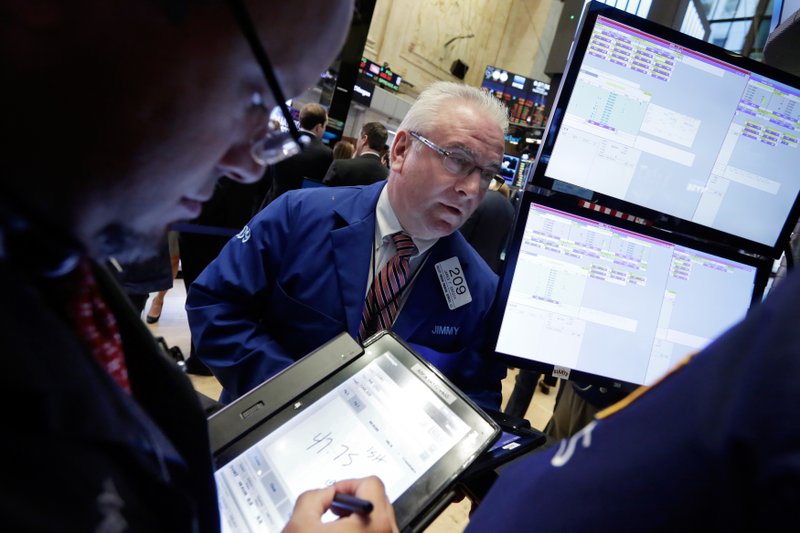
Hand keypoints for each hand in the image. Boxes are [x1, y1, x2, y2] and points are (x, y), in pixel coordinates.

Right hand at [283, 476, 398, 532]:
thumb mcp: (300, 522)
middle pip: (378, 499)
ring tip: (334, 528)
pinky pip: (377, 532)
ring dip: (357, 518)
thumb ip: (314, 495)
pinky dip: (362, 530)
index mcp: (375, 522)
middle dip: (353, 502)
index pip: (372, 483)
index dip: (348, 484)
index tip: (335, 495)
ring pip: (378, 519)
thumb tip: (326, 492)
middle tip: (332, 511)